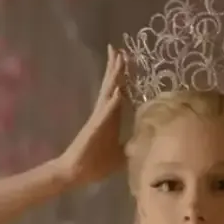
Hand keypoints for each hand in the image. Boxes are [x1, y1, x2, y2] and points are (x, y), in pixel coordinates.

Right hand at [57, 45, 125, 184]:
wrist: (76, 173)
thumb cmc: (96, 164)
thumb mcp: (121, 155)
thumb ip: (133, 147)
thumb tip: (147, 144)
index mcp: (111, 118)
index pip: (119, 92)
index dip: (123, 77)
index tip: (127, 60)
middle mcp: (104, 114)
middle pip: (112, 86)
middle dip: (117, 68)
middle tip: (121, 49)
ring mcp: (99, 119)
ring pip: (108, 93)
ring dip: (114, 77)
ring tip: (118, 59)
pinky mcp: (94, 128)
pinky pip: (105, 114)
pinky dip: (111, 103)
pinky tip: (117, 92)